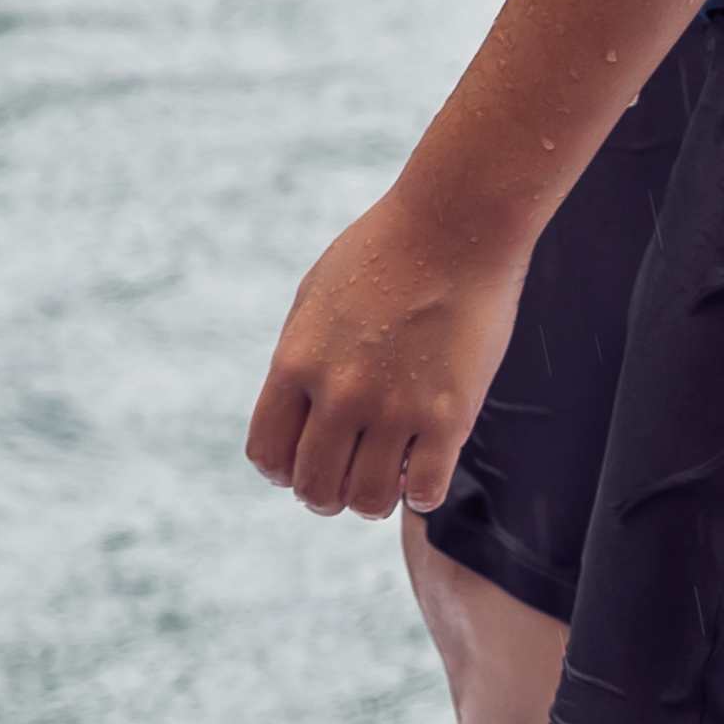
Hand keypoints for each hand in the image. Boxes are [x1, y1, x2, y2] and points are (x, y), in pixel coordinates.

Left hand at [241, 191, 532, 519]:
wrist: (455, 223)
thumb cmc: (386, 250)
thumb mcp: (315, 298)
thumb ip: (300, 357)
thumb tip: (297, 411)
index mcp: (296, 363)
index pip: (268, 455)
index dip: (283, 472)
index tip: (303, 465)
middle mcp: (338, 394)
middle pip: (315, 488)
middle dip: (327, 495)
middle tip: (347, 482)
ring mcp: (393, 408)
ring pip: (369, 501)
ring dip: (374, 500)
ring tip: (389, 478)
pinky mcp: (448, 416)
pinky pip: (426, 491)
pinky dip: (422, 493)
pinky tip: (427, 471)